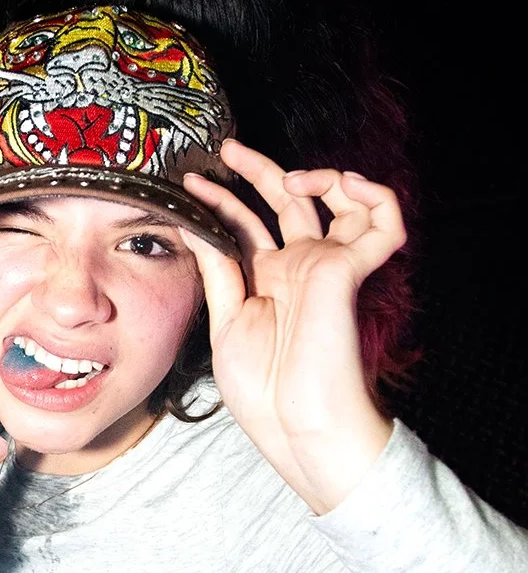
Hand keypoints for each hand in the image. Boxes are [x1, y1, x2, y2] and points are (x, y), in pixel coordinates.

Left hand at [181, 139, 404, 512]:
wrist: (297, 425)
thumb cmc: (264, 393)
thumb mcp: (225, 325)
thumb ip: (219, 273)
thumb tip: (195, 227)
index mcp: (268, 281)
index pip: (246, 224)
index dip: (220, 198)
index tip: (188, 182)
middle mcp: (300, 268)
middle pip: (287, 202)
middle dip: (258, 168)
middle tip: (226, 147)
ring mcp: (327, 267)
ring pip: (341, 199)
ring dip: (319, 176)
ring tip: (289, 177)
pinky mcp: (351, 270)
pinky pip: (384, 219)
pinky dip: (373, 193)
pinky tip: (340, 185)